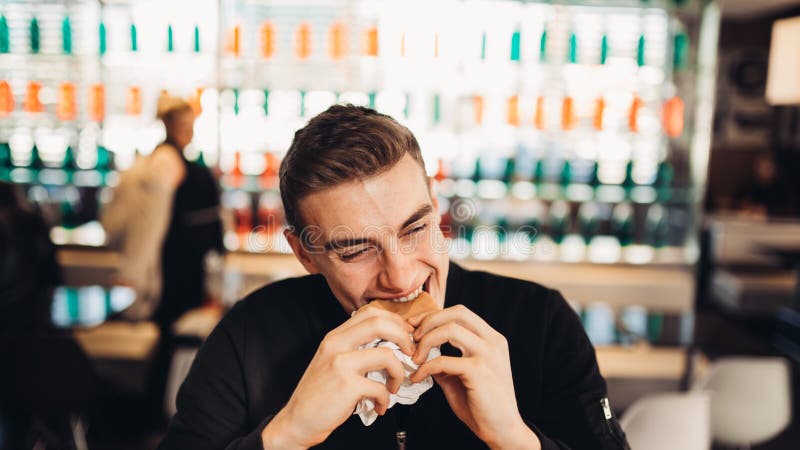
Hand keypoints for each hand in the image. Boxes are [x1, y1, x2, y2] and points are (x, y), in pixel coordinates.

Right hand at [262, 306, 415, 448]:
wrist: (296, 421)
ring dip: (399, 372)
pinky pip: (380, 387)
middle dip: (404, 337)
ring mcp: (340, 364)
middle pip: (379, 323)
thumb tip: (388, 343)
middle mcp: (336, 344)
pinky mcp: (347, 386)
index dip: (394, 321)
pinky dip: (385, 399)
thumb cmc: (318, 394)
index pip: (369, 312)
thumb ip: (353, 348)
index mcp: (334, 337)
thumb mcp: (331, 361)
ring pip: (386, 355)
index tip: (405, 336)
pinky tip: (380, 406)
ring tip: (394, 386)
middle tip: (411, 354)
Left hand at [408, 305, 539, 449]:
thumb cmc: (482, 404)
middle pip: (456, 313)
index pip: (460, 312)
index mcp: (491, 339)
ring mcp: (488, 355)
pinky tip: (418, 377)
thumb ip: (446, 359)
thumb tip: (420, 349)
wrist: (503, 429)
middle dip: (428, 321)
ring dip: (426, 341)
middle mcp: (493, 342)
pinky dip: (425, 367)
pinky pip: (443, 360)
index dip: (434, 315)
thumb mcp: (461, 375)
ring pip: (450, 329)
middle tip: (412, 338)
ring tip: (415, 358)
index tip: (414, 327)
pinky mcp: (479, 371)